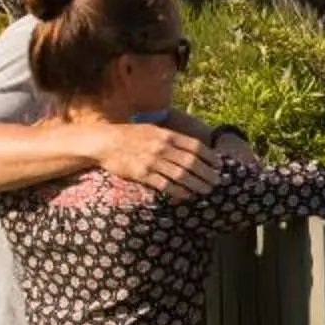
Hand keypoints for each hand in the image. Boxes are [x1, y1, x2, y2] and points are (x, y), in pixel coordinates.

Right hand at [97, 122, 219, 199]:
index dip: (209, 156)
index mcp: (166, 134)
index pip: (194, 146)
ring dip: (197, 184)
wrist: (105, 142)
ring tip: (206, 190)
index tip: (219, 164)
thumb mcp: (152, 129)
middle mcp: (161, 147)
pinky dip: (178, 191)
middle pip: (191, 162)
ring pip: (181, 174)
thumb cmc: (130, 135)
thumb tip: (190, 148)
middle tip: (217, 181)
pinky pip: (165, 185)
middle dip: (207, 173)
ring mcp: (152, 161)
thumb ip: (170, 137)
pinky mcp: (142, 174)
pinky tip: (187, 195)